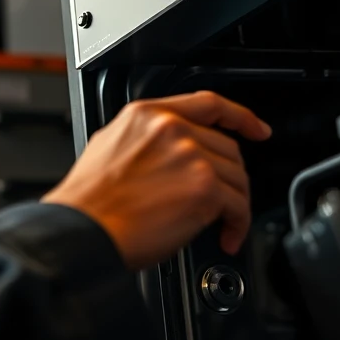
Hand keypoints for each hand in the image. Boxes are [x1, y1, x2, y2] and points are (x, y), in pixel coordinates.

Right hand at [41, 91, 270, 269]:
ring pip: (236, 176)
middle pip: (227, 146)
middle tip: (225, 200)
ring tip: (224, 224)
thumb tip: (163, 155)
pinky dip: (239, 225)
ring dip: (235, 204)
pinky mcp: (203, 187)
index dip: (239, 116)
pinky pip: (238, 205)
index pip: (207, 103)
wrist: (83, 230)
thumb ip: (142, 140)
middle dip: (230, 177)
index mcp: (146, 115)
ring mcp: (190, 155)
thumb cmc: (88, 204)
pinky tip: (228, 235)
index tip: (256, 128)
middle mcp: (171, 129)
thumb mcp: (107, 147)